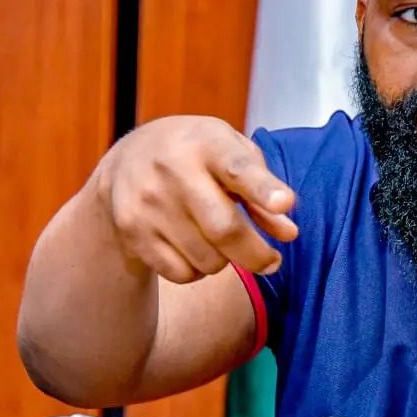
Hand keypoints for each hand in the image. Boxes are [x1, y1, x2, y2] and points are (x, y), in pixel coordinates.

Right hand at [94, 115, 297, 282]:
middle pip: (224, 229)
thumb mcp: (232, 154)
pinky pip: (181, 273)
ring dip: (225, 261)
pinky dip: (197, 271)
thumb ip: (263, 189)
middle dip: (256, 254)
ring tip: (218, 240)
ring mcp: (148, 201)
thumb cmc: (197, 156)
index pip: (238, 167)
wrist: (127, 160)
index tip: (284, 203)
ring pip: (207, 259)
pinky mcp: (132, 230)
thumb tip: (288, 234)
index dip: (263, 188)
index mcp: (207, 142)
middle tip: (271, 261)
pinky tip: (191, 247)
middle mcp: (173, 169)